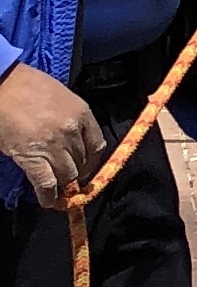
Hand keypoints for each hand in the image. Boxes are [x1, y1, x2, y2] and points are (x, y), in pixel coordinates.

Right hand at [0, 64, 103, 200]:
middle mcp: (71, 132)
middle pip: (82, 162)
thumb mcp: (60, 96)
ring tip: (59, 190)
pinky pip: (47, 184)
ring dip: (64, 185)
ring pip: (68, 175)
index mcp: (81, 113)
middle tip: (68, 178)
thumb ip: (71, 118)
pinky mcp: (33, 159)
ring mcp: (53, 146)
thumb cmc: (26, 86)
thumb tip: (72, 141)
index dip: (91, 160)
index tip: (85, 166)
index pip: (97, 145)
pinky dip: (49, 196)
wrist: (1, 84)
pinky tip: (49, 202)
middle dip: (76, 173)